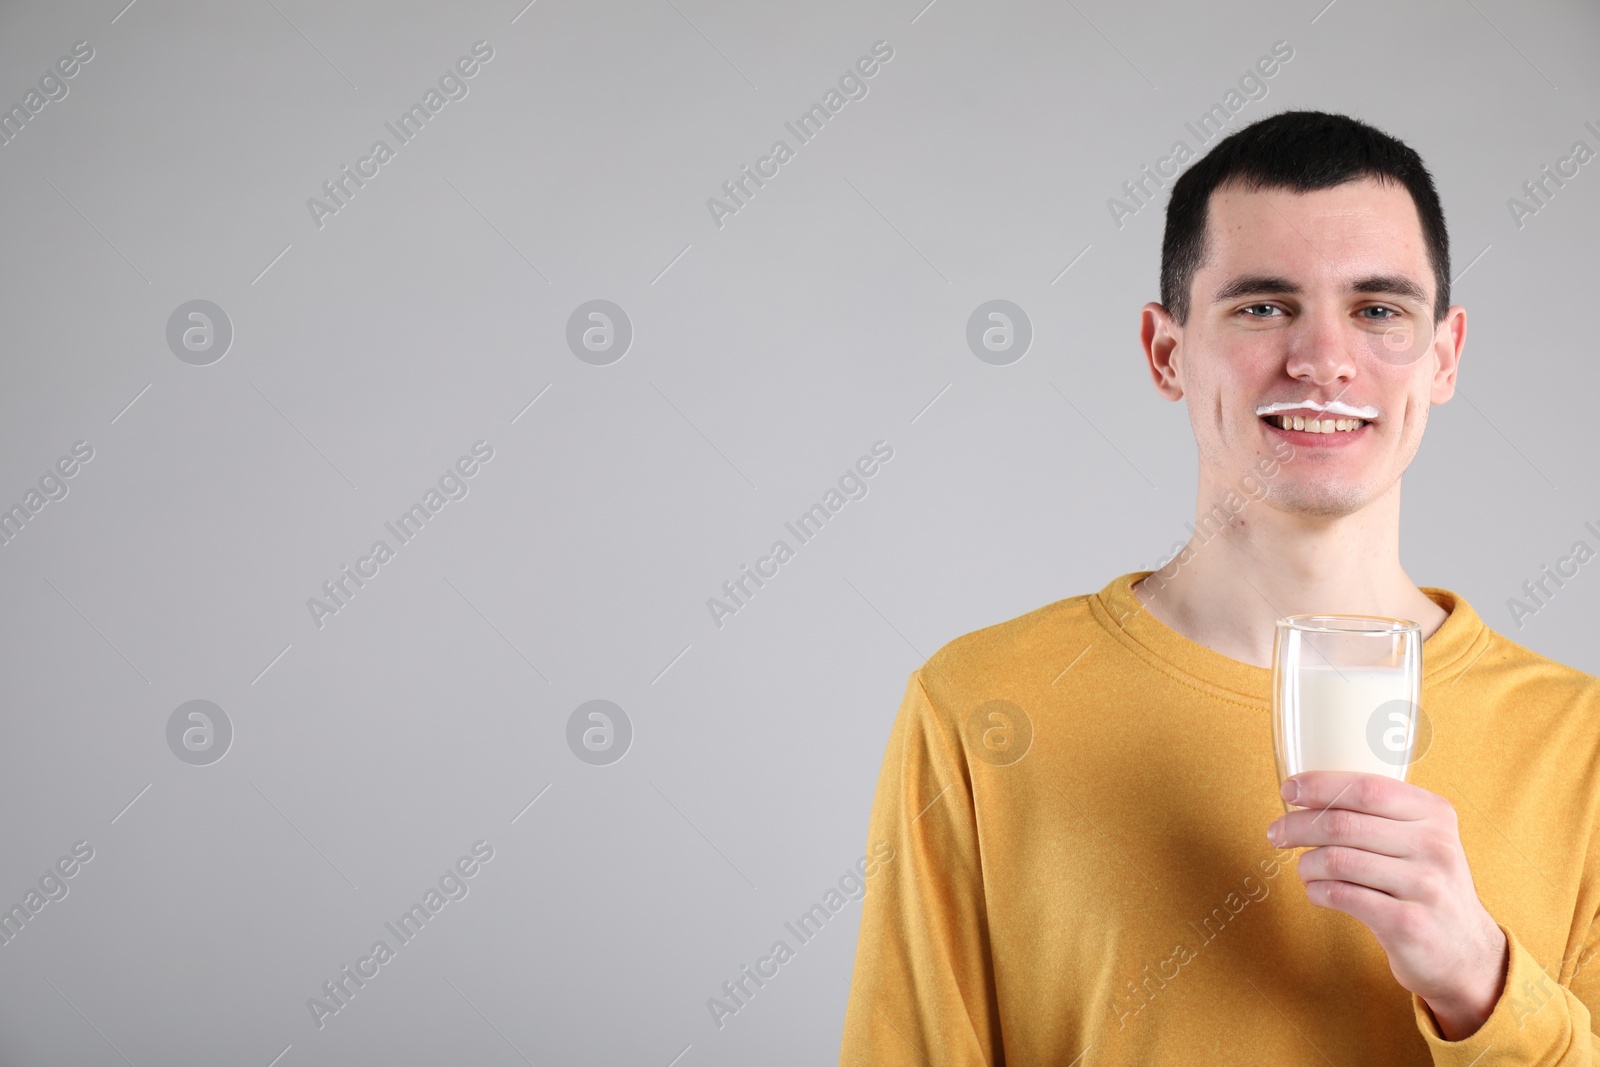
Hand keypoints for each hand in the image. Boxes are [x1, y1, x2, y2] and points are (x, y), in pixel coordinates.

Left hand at [1266, 771, 1508, 1039]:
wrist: (1466, 953)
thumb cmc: (1426, 886)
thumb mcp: (1420, 840)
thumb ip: (1379, 813)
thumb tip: (1306, 793)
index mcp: (1435, 813)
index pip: (1367, 788)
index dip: (1319, 786)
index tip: (1288, 789)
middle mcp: (1434, 846)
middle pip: (1344, 824)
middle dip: (1298, 826)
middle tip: (1276, 834)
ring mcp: (1425, 886)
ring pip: (1338, 860)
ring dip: (1307, 863)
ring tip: (1304, 869)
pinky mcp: (1409, 924)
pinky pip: (1343, 896)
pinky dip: (1318, 891)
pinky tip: (1316, 891)